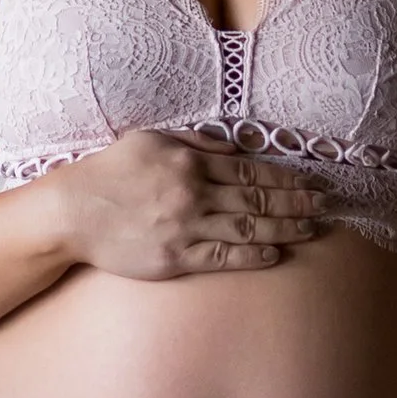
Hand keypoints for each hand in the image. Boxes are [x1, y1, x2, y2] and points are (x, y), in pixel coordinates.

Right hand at [51, 132, 329, 283]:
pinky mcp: (175, 257)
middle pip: (257, 199)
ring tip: (310, 229)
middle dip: (295, 203)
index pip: (250, 170)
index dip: (285, 178)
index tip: (309, 182)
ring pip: (247, 229)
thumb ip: (194, 141)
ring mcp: (185, 227)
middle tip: (324, 206)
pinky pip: (222, 258)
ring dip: (283, 229)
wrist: (72, 213)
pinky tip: (275, 254)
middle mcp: (193, 193)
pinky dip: (252, 257)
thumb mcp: (150, 140)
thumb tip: (235, 146)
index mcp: (189, 161)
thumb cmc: (109, 172)